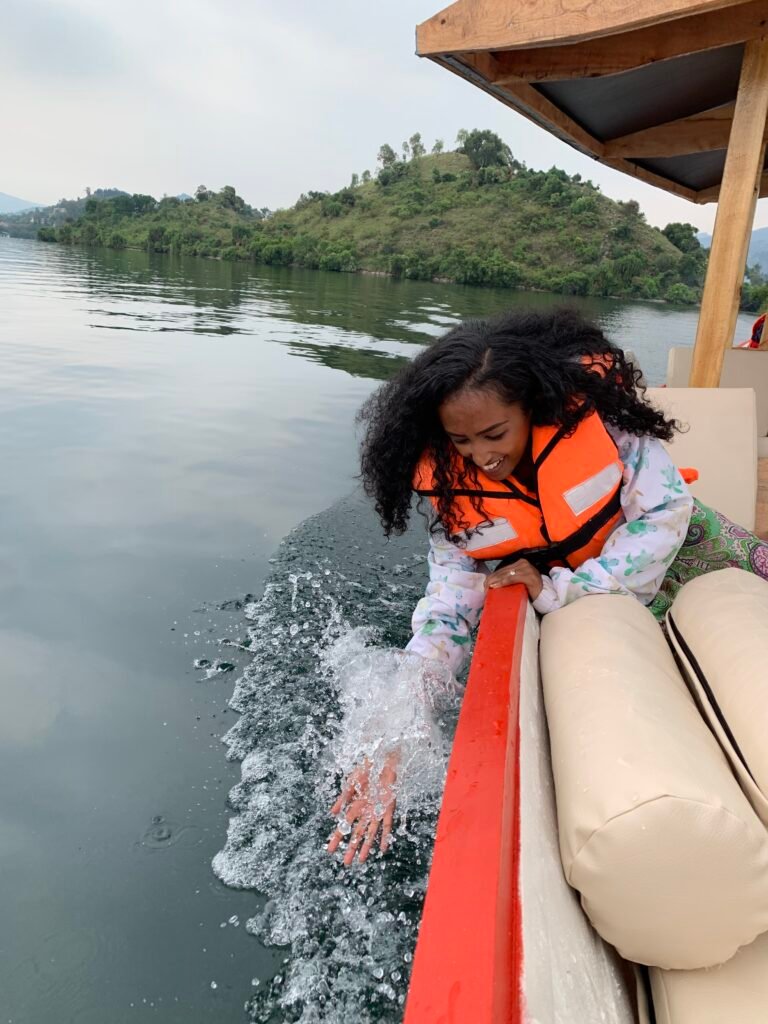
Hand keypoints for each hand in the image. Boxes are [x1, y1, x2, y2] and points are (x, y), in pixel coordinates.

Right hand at [327, 750, 398, 865]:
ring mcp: (377, 812)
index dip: (337, 838)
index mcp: (354, 806)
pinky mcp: (388, 808)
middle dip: (351, 848)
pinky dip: (385, 837)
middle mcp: (365, 812)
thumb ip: (343, 798)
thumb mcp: (352, 784)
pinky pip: (387, 826)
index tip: (329, 850)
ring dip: (366, 847)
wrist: (383, 761)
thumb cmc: (366, 770)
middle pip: (356, 834)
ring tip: (361, 860)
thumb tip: (332, 813)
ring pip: (370, 833)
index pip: (343, 826)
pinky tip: (382, 848)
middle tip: (346, 863)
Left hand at [486, 558, 542, 600]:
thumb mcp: (517, 581)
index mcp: (519, 563)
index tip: (485, 584)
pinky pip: (513, 578)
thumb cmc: (529, 589)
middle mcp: (523, 563)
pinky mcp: (529, 576)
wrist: (543, 595)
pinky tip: (497, 586)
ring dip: (496, 581)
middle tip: (484, 588)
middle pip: (503, 571)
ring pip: (507, 574)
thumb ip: (508, 578)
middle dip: (492, 579)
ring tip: (488, 587)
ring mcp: (527, 569)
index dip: (492, 576)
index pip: (503, 569)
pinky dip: (504, 582)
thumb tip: (492, 582)